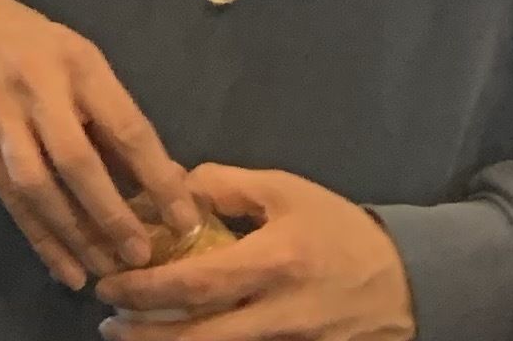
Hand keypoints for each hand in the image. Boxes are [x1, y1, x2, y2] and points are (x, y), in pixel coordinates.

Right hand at [0, 0, 193, 290]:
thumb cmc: (35, 44)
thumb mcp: (82, 62)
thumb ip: (114, 118)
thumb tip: (164, 181)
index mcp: (79, 66)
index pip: (126, 128)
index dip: (157, 179)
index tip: (184, 222)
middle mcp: (39, 89)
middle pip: (77, 161)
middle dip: (111, 215)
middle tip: (140, 257)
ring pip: (38, 186)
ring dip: (74, 235)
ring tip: (104, 271)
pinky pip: (9, 197)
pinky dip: (40, 237)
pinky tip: (65, 269)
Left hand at [96, 165, 416, 340]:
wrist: (406, 281)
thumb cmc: (338, 229)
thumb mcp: (285, 191)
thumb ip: (226, 187)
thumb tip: (172, 189)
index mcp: (274, 262)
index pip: (196, 283)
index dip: (146, 288)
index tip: (110, 283)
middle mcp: (279, 313)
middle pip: (199, 337)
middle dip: (146, 334)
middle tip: (106, 322)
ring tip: (129, 335)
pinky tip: (179, 336)